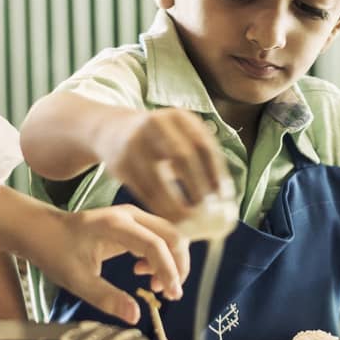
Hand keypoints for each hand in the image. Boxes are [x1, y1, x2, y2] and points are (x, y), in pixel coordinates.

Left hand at [31, 206, 188, 324]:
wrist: (41, 230)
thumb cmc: (55, 251)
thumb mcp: (77, 280)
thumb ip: (107, 298)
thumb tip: (135, 317)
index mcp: (114, 225)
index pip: (155, 244)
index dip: (169, 270)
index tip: (171, 296)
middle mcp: (129, 215)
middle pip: (172, 235)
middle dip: (178, 266)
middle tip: (166, 294)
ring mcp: (132, 216)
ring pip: (170, 236)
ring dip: (172, 262)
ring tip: (153, 286)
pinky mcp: (132, 223)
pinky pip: (159, 237)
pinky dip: (162, 257)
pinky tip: (143, 272)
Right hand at [95, 109, 229, 221]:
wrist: (114, 132)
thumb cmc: (160, 142)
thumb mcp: (181, 137)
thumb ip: (202, 160)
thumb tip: (225, 197)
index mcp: (178, 117)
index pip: (203, 145)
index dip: (215, 172)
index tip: (224, 197)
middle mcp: (155, 124)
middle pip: (182, 157)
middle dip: (198, 187)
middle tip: (209, 213)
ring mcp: (135, 143)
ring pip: (159, 178)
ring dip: (176, 204)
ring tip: (191, 222)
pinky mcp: (121, 163)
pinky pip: (143, 190)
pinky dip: (159, 207)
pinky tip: (171, 219)